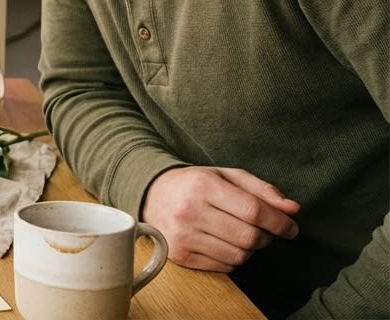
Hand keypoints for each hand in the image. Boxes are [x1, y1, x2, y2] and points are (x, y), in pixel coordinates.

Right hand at [141, 166, 300, 271]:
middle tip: (263, 230)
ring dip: (249, 249)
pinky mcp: (180, 255)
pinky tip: (222, 243)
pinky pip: (225, 267)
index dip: (280, 222)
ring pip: (240, 256)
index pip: (253, 211)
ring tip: (238, 234)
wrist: (151, 195)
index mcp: (203, 186)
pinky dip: (232, 258)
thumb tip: (293, 210)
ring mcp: (183, 236)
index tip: (291, 228)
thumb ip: (262, 190)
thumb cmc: (195, 184)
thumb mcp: (226, 176)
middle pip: (250, 237)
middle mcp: (190, 211)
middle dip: (266, 237)